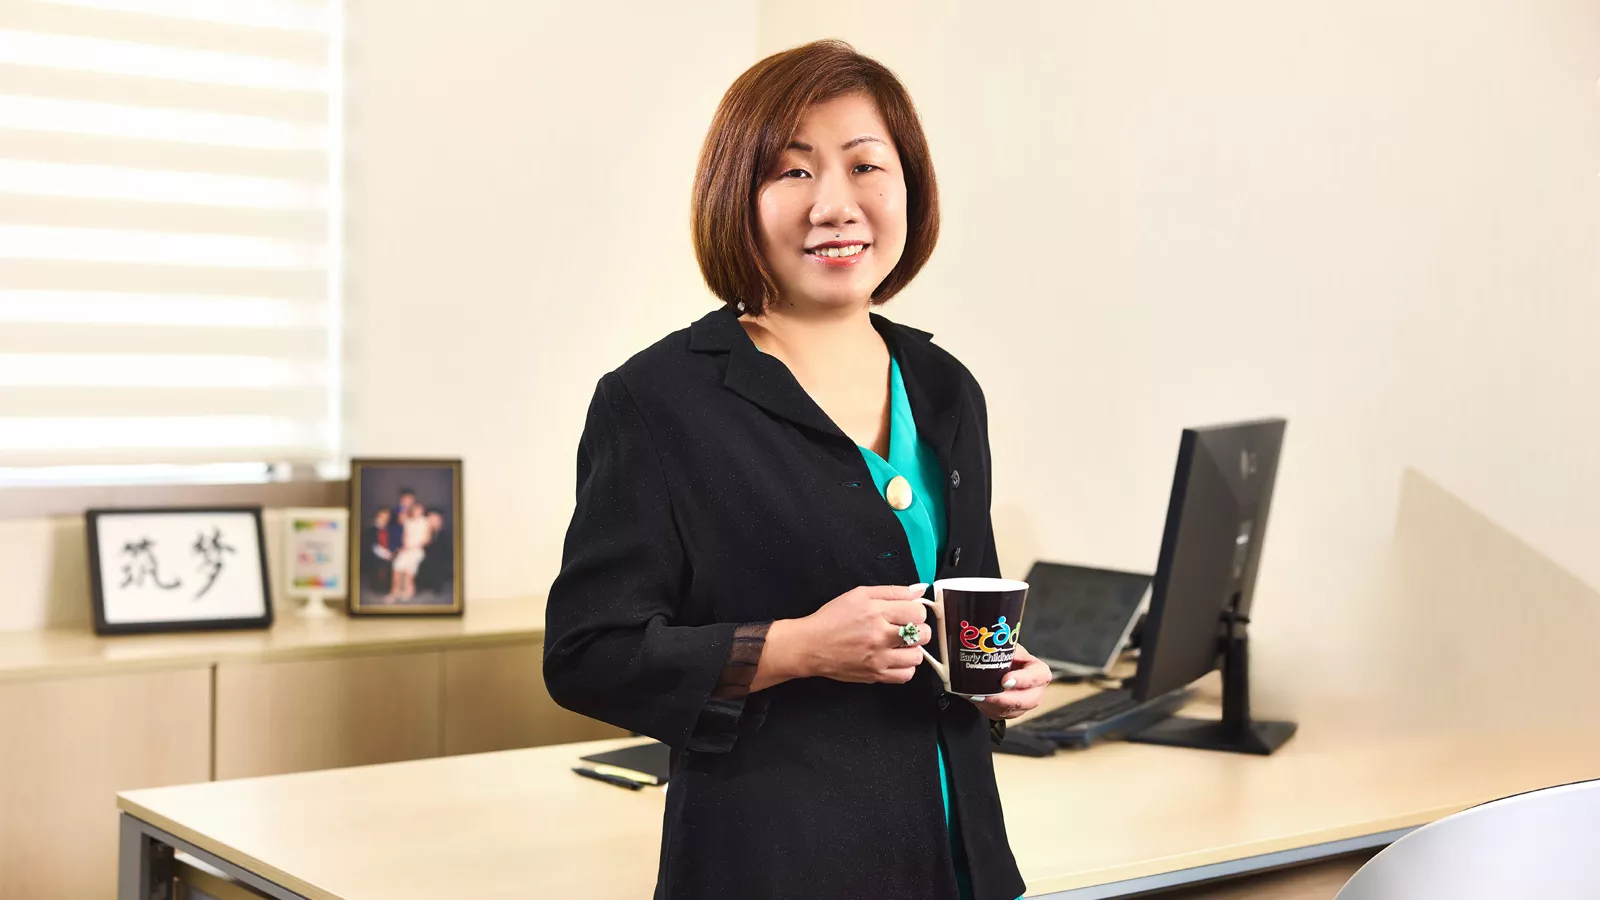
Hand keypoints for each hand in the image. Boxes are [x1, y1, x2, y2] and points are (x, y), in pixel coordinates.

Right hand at [788, 585, 930, 684]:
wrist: (810, 646)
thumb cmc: (831, 619)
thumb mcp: (859, 594)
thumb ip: (891, 591)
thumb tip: (918, 591)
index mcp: (876, 611)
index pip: (918, 612)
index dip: (917, 611)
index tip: (909, 613)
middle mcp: (880, 635)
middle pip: (923, 634)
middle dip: (920, 629)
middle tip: (908, 629)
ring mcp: (879, 658)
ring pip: (917, 657)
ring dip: (914, 649)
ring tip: (902, 645)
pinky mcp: (875, 674)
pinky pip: (905, 675)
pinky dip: (905, 667)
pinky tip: (896, 658)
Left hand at [971, 644, 1051, 720]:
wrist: (1000, 665)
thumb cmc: (1006, 654)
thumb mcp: (1008, 647)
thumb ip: (1005, 648)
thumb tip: (991, 647)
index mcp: (1040, 672)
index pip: (1037, 676)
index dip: (1022, 680)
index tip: (1005, 680)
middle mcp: (1036, 691)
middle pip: (1026, 700)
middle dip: (1004, 699)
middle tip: (987, 695)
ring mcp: (1024, 705)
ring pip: (1011, 710)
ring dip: (992, 704)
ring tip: (976, 696)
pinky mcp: (1011, 713)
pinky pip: (999, 714)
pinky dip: (987, 708)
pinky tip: (977, 699)